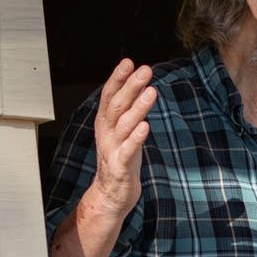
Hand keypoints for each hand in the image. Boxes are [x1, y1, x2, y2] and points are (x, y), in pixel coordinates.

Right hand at [85, 58, 157, 220]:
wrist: (111, 194)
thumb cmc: (121, 159)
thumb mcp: (122, 131)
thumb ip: (127, 110)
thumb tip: (139, 83)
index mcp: (105, 124)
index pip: (109, 96)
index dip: (117, 79)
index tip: (129, 62)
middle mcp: (106, 134)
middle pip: (117, 106)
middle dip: (130, 87)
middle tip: (145, 70)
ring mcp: (112, 150)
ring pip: (124, 125)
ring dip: (138, 107)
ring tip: (151, 92)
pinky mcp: (121, 167)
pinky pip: (128, 150)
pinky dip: (136, 138)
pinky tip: (146, 126)